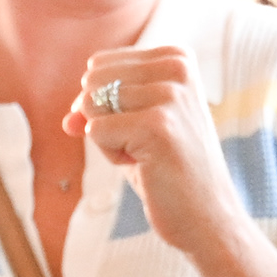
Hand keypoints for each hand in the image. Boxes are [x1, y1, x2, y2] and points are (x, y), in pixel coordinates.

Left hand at [72, 47, 248, 266]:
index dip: (105, 105)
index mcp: (176, 58)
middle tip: (142, 146)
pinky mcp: (157, 125)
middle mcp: (177, 68)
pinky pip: (95, 131)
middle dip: (103, 120)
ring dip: (108, 140)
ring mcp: (169, 95)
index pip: (100, 65)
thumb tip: (68, 118)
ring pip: (91, 105)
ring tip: (146, 155)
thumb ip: (101, 110)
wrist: (208, 218)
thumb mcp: (135, 129)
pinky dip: (111, 156)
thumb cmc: (170, 173)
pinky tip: (147, 167)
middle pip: (92, 80)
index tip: (144, 130)